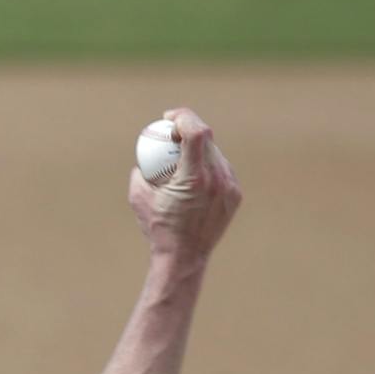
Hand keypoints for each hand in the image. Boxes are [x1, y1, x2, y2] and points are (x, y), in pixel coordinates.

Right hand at [127, 107, 243, 261]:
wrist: (183, 256)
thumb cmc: (157, 226)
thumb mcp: (138, 195)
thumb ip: (141, 170)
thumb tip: (146, 154)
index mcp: (194, 177)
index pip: (196, 132)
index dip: (183, 117)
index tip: (168, 118)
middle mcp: (217, 179)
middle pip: (207, 138)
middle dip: (188, 129)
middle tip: (172, 134)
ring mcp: (230, 187)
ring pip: (215, 153)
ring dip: (198, 148)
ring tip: (181, 156)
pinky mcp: (235, 194)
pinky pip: (221, 169)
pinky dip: (207, 165)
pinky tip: (193, 175)